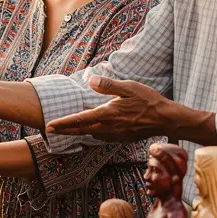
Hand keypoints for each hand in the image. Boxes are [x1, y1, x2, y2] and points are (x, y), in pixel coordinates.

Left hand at [44, 76, 216, 144]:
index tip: (50, 126)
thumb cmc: (148, 100)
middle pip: (81, 131)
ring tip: (66, 130)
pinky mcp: (122, 137)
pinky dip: (91, 134)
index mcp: (107, 114)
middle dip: (65, 131)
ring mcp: (116, 134)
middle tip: (50, 130)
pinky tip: (90, 130)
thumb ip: (107, 85)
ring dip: (78, 133)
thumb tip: (89, 80)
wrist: (166, 119)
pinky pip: (102, 137)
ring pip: (91, 135)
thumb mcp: (128, 87)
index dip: (63, 124)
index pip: (80, 120)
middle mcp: (109, 127)